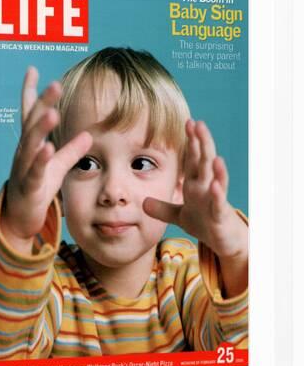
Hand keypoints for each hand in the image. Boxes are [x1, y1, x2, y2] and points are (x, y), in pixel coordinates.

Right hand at [0, 66, 92, 252]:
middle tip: (55, 84)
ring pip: (31, 145)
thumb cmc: (38, 187)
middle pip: (33, 123)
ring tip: (53, 113)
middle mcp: (25, 152)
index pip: (31, 114)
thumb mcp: (58, 166)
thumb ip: (71, 150)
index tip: (32, 70)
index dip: (31, 93)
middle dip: (43, 103)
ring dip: (41, 128)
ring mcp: (24, 168)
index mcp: (32, 144)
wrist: (21, 217)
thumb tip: (89, 134)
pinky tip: (48, 148)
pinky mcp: (29, 186)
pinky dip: (40, 159)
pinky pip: (34, 171)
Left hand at [143, 119, 247, 296]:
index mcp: (195, 185)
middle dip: (201, 144)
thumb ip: (162, 208)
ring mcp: (215, 200)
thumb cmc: (204, 223)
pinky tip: (215, 184)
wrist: (223, 242)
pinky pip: (218, 203)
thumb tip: (142, 203)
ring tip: (212, 153)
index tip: (187, 123)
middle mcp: (206, 188)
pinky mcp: (220, 215)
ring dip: (214, 166)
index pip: (192, 159)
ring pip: (215, 179)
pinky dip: (217, 194)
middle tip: (198, 124)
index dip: (190, 142)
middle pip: (204, 162)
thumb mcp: (179, 216)